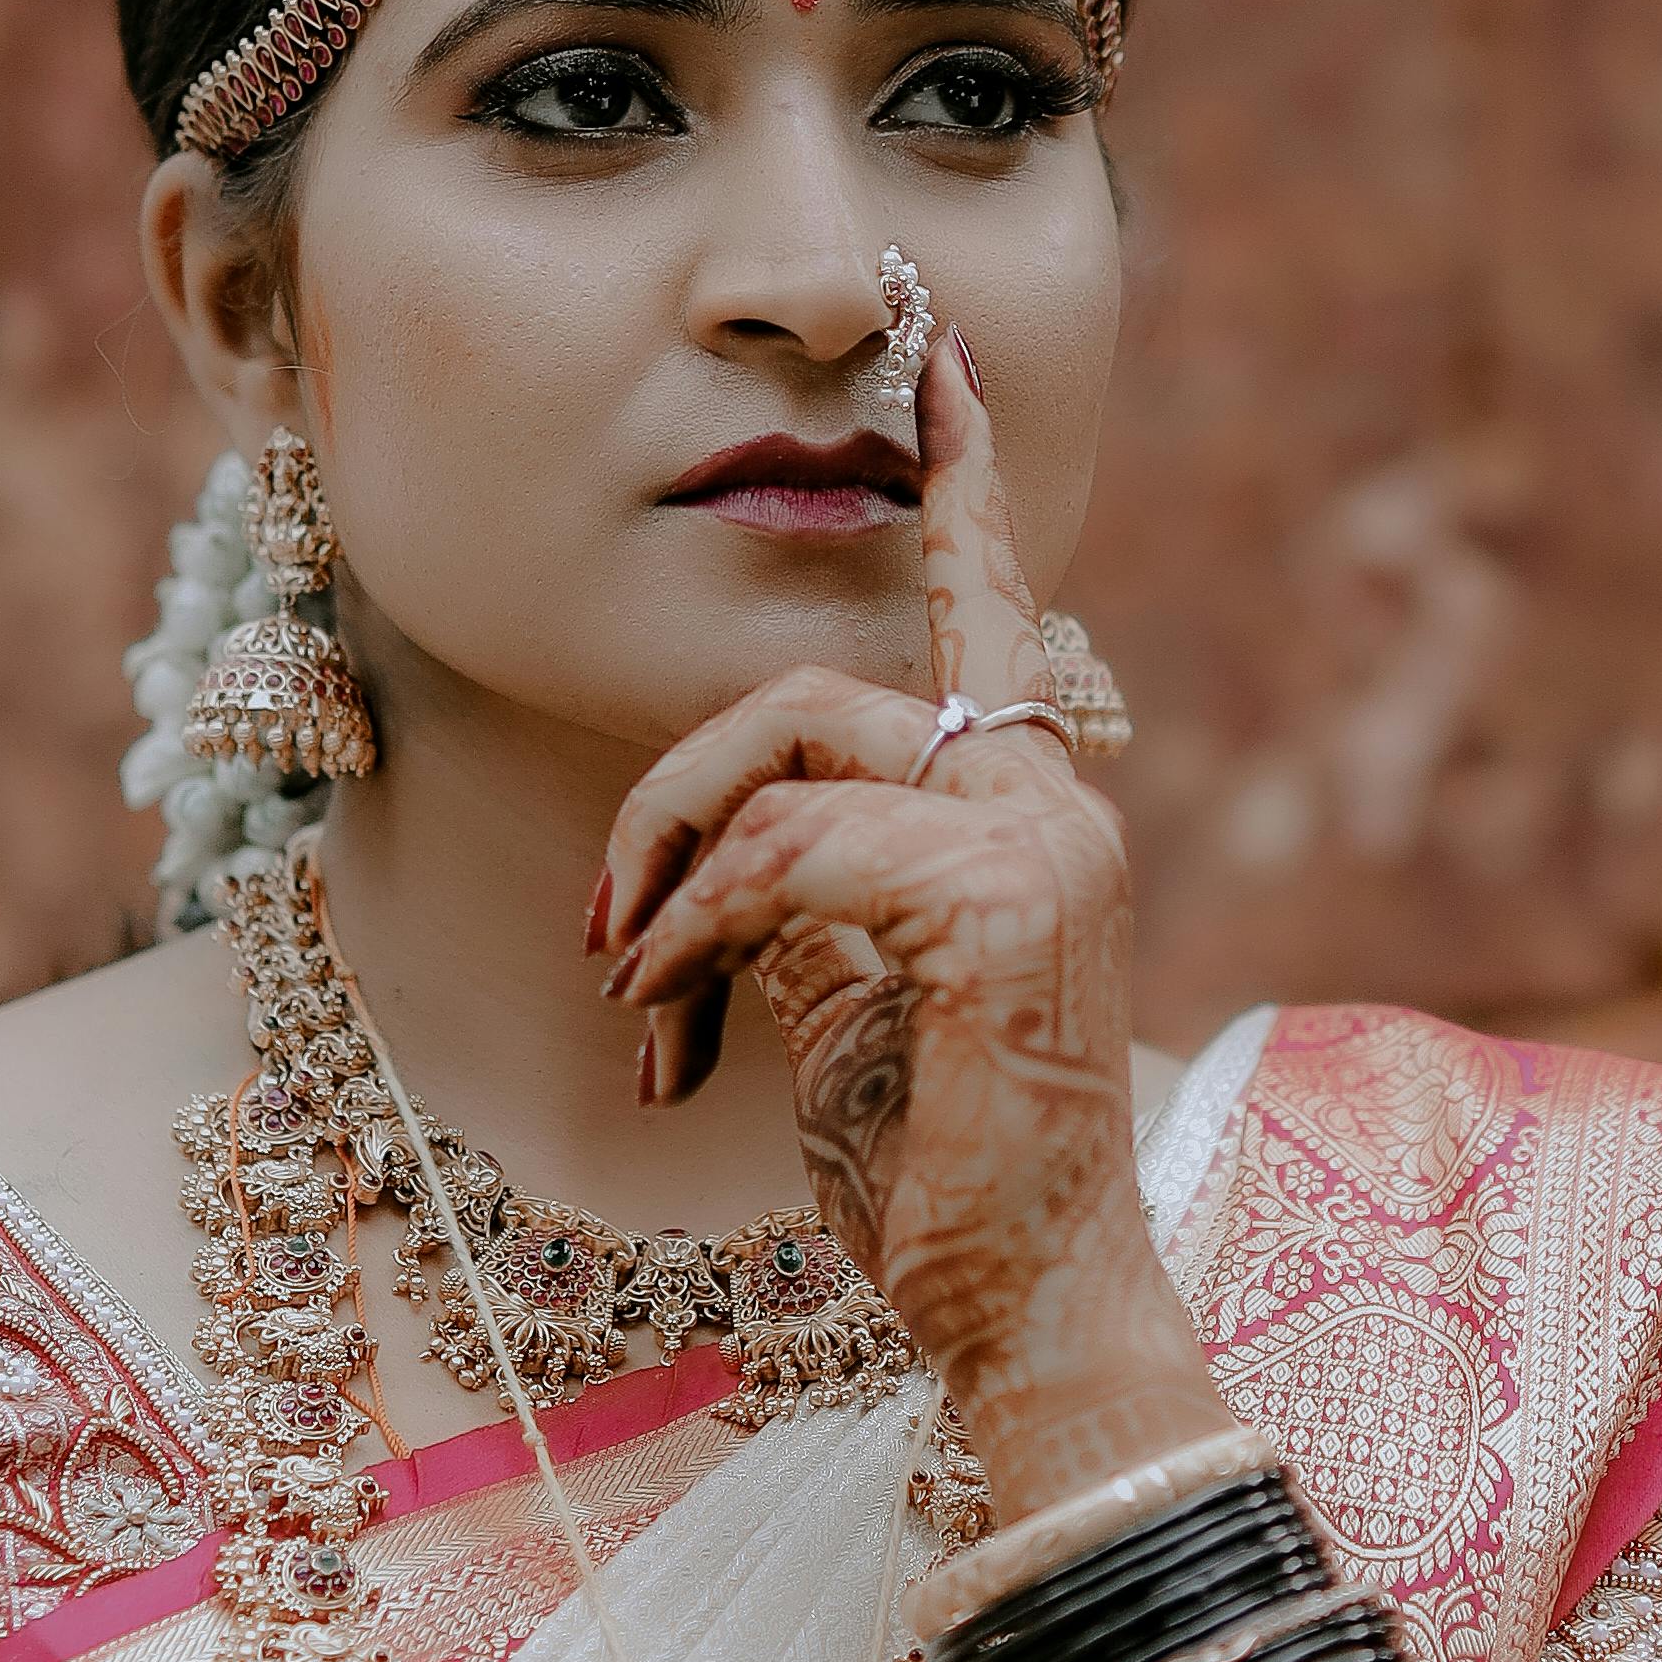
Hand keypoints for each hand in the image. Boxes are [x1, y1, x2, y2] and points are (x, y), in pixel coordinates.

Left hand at [597, 341, 1211, 1481]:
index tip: (937, 353)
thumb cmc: (940, 1177)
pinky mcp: (990, 899)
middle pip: (807, 697)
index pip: (992, 607)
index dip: (963, 482)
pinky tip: (673, 1036)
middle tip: (612, 931)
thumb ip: (822, 879)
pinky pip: (785, 859)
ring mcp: (1034, 845)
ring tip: (644, 1007)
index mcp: (1029, 805)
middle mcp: (1050, 801)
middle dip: (672, 795)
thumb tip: (718, 849)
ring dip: (672, 891)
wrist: (1024, 1307)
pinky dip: (697, 941)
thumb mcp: (857, 994)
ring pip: (783, 770)